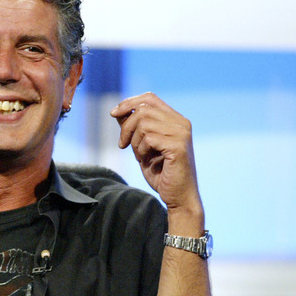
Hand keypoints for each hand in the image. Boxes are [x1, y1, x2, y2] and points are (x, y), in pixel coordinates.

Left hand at [110, 92, 201, 213]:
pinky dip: (141, 150)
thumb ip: (134, 129)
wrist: (178, 197)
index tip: (114, 114)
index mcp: (175, 120)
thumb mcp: (143, 146)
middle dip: (126, 127)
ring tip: (140, 156)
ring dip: (134, 142)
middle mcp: (181, 123)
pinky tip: (146, 161)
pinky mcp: (178, 146)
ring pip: (143, 124)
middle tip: (123, 145)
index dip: (129, 102)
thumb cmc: (161, 173)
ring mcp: (182, 133)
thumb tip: (118, 112)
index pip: (149, 98)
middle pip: (143, 109)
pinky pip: (148, 139)